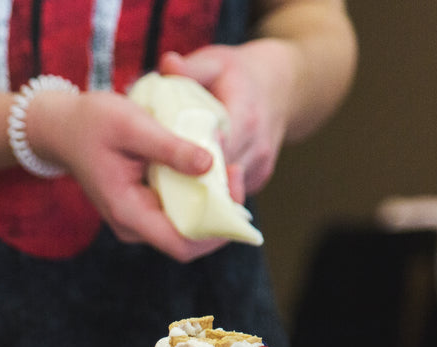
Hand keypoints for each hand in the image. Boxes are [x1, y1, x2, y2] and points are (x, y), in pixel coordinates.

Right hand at [24, 89, 228, 261]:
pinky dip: (198, 192)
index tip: (233, 187)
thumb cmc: (92, 122)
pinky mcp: (144, 207)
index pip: (182, 245)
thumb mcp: (131, 124)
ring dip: (212, 200)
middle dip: (220, 210)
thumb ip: (169, 147)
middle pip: (191, 238)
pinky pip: (179, 210)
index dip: (217, 228)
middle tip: (234, 168)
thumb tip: (210, 164)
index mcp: (128, 212)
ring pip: (187, 225)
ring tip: (224, 161)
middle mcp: (135, 225)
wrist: (62, 127)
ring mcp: (139, 219)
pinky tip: (209, 164)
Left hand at [158, 39, 297, 195]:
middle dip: (188, 182)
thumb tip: (168, 65)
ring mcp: (260, 166)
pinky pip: (231, 193)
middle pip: (218, 178)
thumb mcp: (214, 62)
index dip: (190, 161)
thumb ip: (190, 69)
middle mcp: (256, 147)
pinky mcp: (259, 178)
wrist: (281, 86)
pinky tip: (187, 187)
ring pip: (225, 191)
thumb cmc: (238, 74)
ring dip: (198, 191)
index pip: (217, 150)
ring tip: (167, 189)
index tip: (164, 166)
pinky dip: (210, 193)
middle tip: (155, 186)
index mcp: (245, 117)